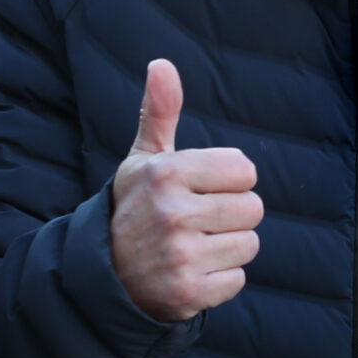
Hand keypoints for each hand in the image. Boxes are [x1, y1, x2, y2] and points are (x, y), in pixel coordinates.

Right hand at [108, 59, 261, 320]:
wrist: (105, 275)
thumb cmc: (135, 208)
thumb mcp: (144, 159)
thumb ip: (160, 112)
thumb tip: (162, 63)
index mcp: (165, 174)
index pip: (244, 170)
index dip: (230, 180)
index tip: (203, 189)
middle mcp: (172, 213)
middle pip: (253, 208)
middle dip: (232, 215)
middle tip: (200, 221)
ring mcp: (180, 257)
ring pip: (249, 244)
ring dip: (228, 247)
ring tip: (196, 246)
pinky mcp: (188, 294)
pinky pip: (238, 279)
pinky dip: (220, 279)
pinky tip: (193, 272)